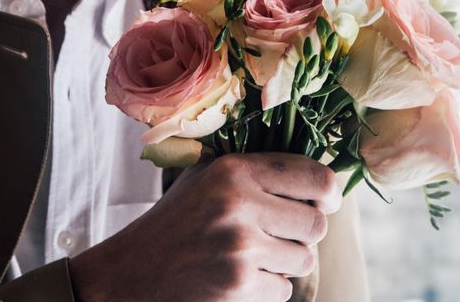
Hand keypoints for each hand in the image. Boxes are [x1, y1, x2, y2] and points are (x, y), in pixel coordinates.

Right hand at [69, 153, 341, 301]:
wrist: (129, 273)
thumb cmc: (175, 223)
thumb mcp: (205, 179)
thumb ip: (255, 172)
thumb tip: (321, 181)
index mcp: (233, 170)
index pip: (315, 176)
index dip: (329, 193)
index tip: (326, 203)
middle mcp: (239, 203)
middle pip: (316, 224)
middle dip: (303, 234)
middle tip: (277, 236)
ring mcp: (240, 247)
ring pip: (303, 260)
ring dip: (285, 264)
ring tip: (250, 257)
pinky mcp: (239, 284)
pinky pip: (283, 289)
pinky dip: (266, 288)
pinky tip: (236, 278)